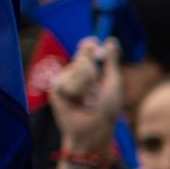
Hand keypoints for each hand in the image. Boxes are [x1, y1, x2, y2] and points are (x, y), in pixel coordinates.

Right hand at [49, 38, 124, 168]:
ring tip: (90, 98)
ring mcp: (65, 80)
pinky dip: (78, 90)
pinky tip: (78, 102)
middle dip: (93, 65)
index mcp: (88, 71)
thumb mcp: (113, 82)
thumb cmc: (106, 109)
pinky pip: (68, 79)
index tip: (94, 43)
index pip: (85, 49)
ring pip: (78, 66)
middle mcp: (74, 74)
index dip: (89, 45)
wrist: (95, 128)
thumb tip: (110, 40)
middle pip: (81, 53)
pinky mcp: (56, 89)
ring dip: (89, 82)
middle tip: (97, 84)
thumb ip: (111, 62)